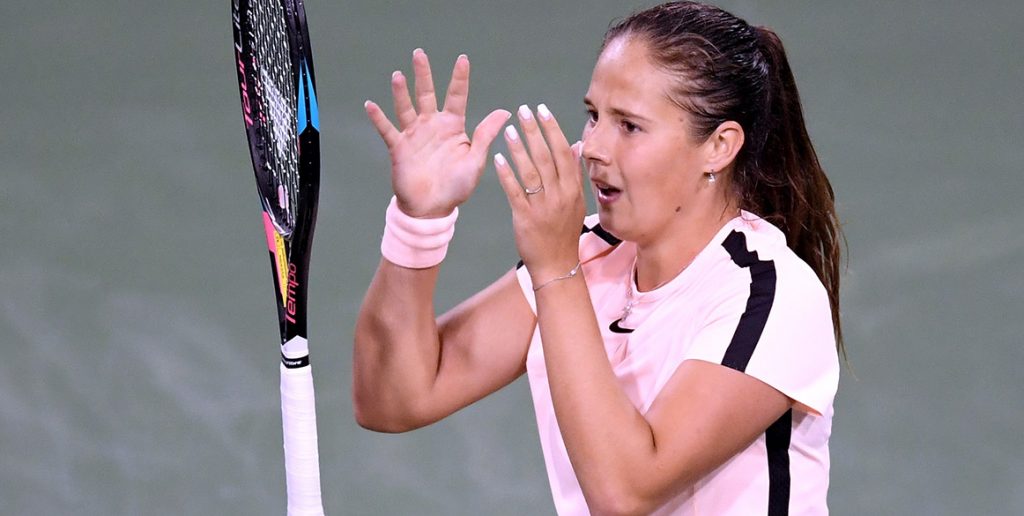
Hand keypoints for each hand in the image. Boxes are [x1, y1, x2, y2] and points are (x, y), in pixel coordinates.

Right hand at [365, 49, 510, 217]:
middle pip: (427, 94)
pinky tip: (370, 104)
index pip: (457, 96)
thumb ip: (485, 135)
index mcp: (453, 127)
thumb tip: (505, 111)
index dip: (459, 78)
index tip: (462, 58)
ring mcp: (414, 135)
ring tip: (398, 75)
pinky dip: (378, 118)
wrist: (433, 209)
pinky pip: (387, 130)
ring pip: (406, 107)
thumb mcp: (476, 160)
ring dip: (401, 92)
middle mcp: (432, 126)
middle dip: (424, 74)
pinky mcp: (399, 148)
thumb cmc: (457, 187)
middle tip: (420, 53)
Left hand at [494, 104, 584, 282]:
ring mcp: (543, 207)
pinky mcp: (526, 218)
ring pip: (531, 172)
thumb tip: (576, 145)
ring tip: (509, 129)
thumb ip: (575, 173)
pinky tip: (498, 159)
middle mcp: (560, 195)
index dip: (552, 129)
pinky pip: (516, 193)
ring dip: (520, 149)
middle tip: (524, 110)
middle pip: (547, 157)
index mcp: (573, 189)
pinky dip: (507, 175)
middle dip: (535, 131)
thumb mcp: (576, 201)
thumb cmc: (564, 232)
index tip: (542, 110)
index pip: (563, 152)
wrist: (557, 265)